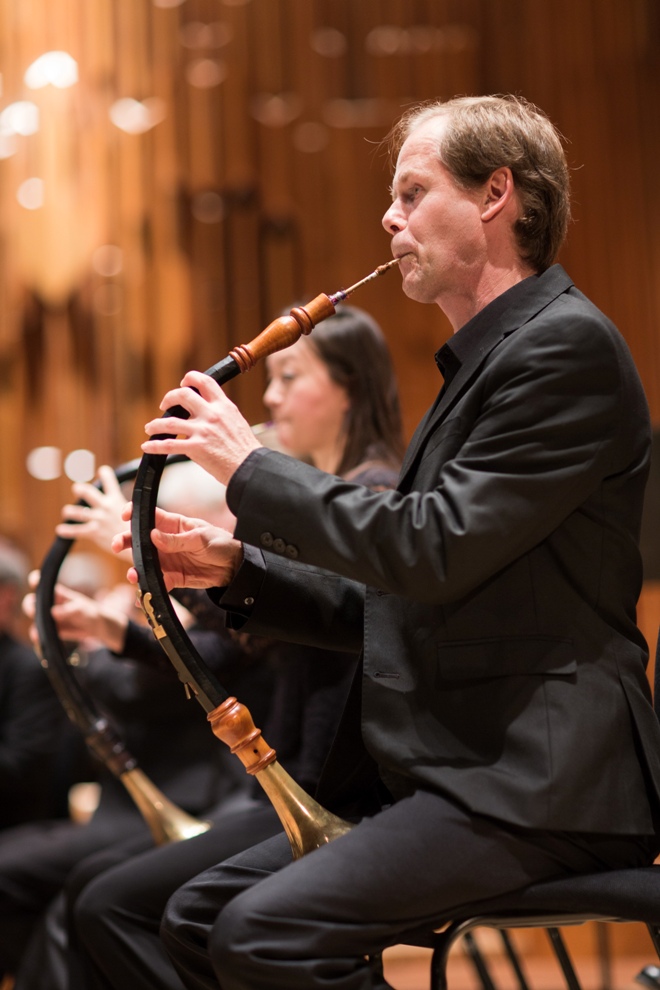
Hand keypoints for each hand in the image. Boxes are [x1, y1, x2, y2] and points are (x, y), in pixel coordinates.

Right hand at [23, 574, 128, 653]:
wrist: (98, 629)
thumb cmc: (91, 613)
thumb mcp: (83, 609)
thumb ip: (69, 610)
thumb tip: (54, 612)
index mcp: (58, 594)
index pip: (43, 584)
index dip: (36, 580)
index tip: (34, 580)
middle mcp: (51, 605)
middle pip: (33, 602)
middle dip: (30, 605)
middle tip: (35, 610)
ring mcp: (49, 618)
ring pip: (35, 619)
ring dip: (34, 623)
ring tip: (37, 630)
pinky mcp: (51, 631)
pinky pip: (40, 633)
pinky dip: (37, 636)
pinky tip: (39, 637)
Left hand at [56, 465, 131, 559]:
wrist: (136, 545)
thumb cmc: (137, 531)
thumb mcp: (135, 514)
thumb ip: (127, 509)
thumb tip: (124, 507)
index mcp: (116, 500)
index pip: (110, 483)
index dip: (106, 475)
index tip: (102, 470)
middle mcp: (106, 507)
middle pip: (89, 493)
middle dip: (81, 489)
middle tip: (76, 488)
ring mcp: (99, 519)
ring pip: (79, 512)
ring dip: (70, 511)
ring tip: (66, 511)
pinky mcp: (94, 532)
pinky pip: (77, 531)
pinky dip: (67, 530)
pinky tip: (60, 530)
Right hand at [112, 504, 242, 590]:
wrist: (234, 567)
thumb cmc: (220, 543)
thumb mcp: (200, 538)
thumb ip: (177, 539)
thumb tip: (153, 535)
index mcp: (173, 525)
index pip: (149, 516)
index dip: (134, 514)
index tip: (124, 517)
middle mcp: (165, 542)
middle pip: (139, 540)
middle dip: (125, 542)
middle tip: (117, 546)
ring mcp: (167, 560)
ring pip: (144, 564)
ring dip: (136, 570)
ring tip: (134, 576)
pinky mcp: (172, 577)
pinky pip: (157, 583)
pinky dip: (149, 590)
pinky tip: (142, 598)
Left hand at [141, 370, 261, 485]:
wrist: (250, 468)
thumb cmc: (245, 449)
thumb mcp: (236, 422)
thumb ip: (221, 413)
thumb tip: (206, 411)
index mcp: (224, 406)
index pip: (205, 381)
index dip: (190, 378)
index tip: (183, 383)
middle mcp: (212, 415)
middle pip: (183, 395)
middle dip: (169, 398)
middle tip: (164, 406)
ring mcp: (203, 431)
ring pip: (169, 421)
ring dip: (155, 424)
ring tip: (150, 428)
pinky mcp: (196, 448)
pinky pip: (169, 445)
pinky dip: (154, 446)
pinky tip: (147, 447)